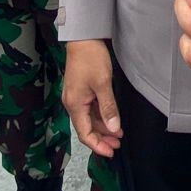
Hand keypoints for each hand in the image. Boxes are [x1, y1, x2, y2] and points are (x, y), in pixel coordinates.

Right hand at [62, 39, 121, 157]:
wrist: (83, 38)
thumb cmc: (90, 58)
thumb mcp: (102, 84)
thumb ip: (108, 108)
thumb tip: (114, 129)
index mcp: (75, 105)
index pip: (85, 134)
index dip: (98, 145)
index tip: (111, 152)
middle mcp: (72, 103)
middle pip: (86, 128)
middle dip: (102, 138)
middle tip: (118, 145)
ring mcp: (76, 97)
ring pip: (89, 119)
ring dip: (103, 128)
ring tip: (118, 134)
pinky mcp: (81, 90)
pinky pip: (90, 109)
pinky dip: (101, 116)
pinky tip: (112, 119)